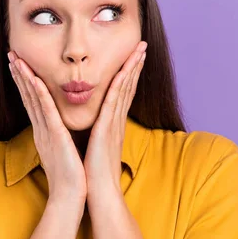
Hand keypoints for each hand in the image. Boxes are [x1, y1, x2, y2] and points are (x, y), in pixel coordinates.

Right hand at [8, 51, 86, 203]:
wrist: (70, 196)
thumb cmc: (70, 175)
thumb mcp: (63, 150)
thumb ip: (59, 137)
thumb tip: (59, 128)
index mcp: (45, 132)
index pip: (33, 102)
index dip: (26, 82)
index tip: (20, 65)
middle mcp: (41, 129)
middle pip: (28, 97)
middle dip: (20, 75)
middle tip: (11, 55)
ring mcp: (46, 132)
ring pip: (33, 100)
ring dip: (25, 78)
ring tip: (16, 60)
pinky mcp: (55, 137)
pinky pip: (46, 112)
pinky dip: (39, 95)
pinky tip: (34, 80)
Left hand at [83, 41, 147, 197]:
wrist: (99, 193)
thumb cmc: (95, 173)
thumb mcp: (98, 147)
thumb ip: (100, 134)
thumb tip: (98, 127)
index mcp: (113, 124)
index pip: (123, 93)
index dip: (130, 73)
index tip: (134, 57)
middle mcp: (117, 121)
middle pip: (128, 86)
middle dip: (135, 64)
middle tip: (142, 45)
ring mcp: (114, 123)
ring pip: (124, 89)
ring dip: (131, 68)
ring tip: (139, 50)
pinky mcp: (107, 129)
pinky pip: (113, 101)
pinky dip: (119, 84)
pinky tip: (122, 71)